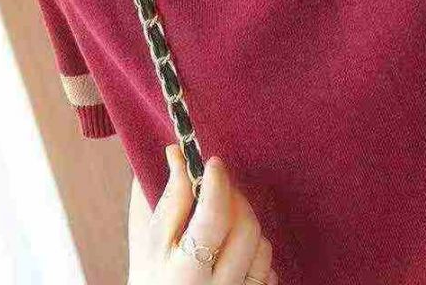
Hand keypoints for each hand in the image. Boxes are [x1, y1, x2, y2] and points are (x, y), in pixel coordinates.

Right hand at [128, 144, 277, 284]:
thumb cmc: (155, 275)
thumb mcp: (155, 242)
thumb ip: (170, 197)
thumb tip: (179, 153)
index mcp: (183, 274)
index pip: (212, 220)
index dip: (217, 185)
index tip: (213, 162)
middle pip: (245, 228)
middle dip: (234, 198)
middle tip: (219, 189)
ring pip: (262, 245)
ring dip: (246, 225)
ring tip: (223, 225)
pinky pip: (270, 268)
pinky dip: (255, 251)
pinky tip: (233, 251)